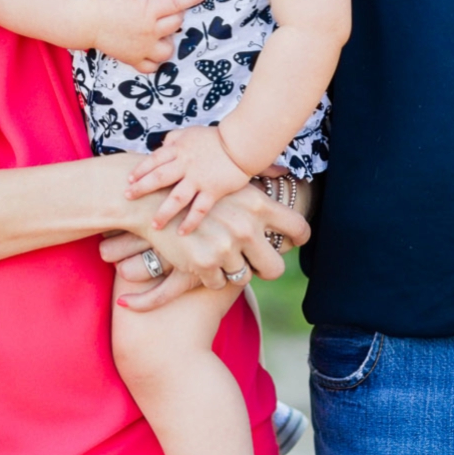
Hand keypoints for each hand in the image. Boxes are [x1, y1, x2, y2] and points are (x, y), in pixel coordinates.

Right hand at [87, 0, 189, 71]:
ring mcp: (143, 48)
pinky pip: (152, 67)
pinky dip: (155, 62)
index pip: (177, 4)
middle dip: (176, 17)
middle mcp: (150, 31)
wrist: (88, 20)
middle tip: (166, 12)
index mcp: (149, 10)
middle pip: (176, 25)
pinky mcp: (133, 59)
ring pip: (168, 50)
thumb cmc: (109, 2)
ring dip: (169, 41)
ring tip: (160, 34)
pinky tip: (152, 51)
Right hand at [108, 180, 309, 305]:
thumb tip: (284, 171)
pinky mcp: (204, 264)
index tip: (293, 243)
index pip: (298, 228)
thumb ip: (261, 177)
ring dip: (234, 271)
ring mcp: (225, 247)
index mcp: (258, 205)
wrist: (154, 198)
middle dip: (267, 269)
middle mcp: (245, 227)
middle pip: (275, 268)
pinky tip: (204, 261)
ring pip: (243, 278)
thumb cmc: (196, 185)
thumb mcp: (230, 180)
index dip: (299, 239)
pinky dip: (212, 276)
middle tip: (257, 263)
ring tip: (222, 257)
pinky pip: (219, 284)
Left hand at [127, 127, 251, 230]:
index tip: (128, 180)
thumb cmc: (215, 138)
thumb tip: (161, 146)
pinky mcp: (213, 190)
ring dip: (164, 212)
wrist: (241, 143)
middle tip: (127, 198)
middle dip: (141, 188)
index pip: (154, 159)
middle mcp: (186, 164)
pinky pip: (199, 209)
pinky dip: (190, 222)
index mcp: (179, 149)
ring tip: (153, 225)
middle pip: (159, 178)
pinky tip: (181, 233)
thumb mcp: (190, 132)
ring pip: (177, 198)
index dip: (140, 169)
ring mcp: (199, 179)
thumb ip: (174, 139)